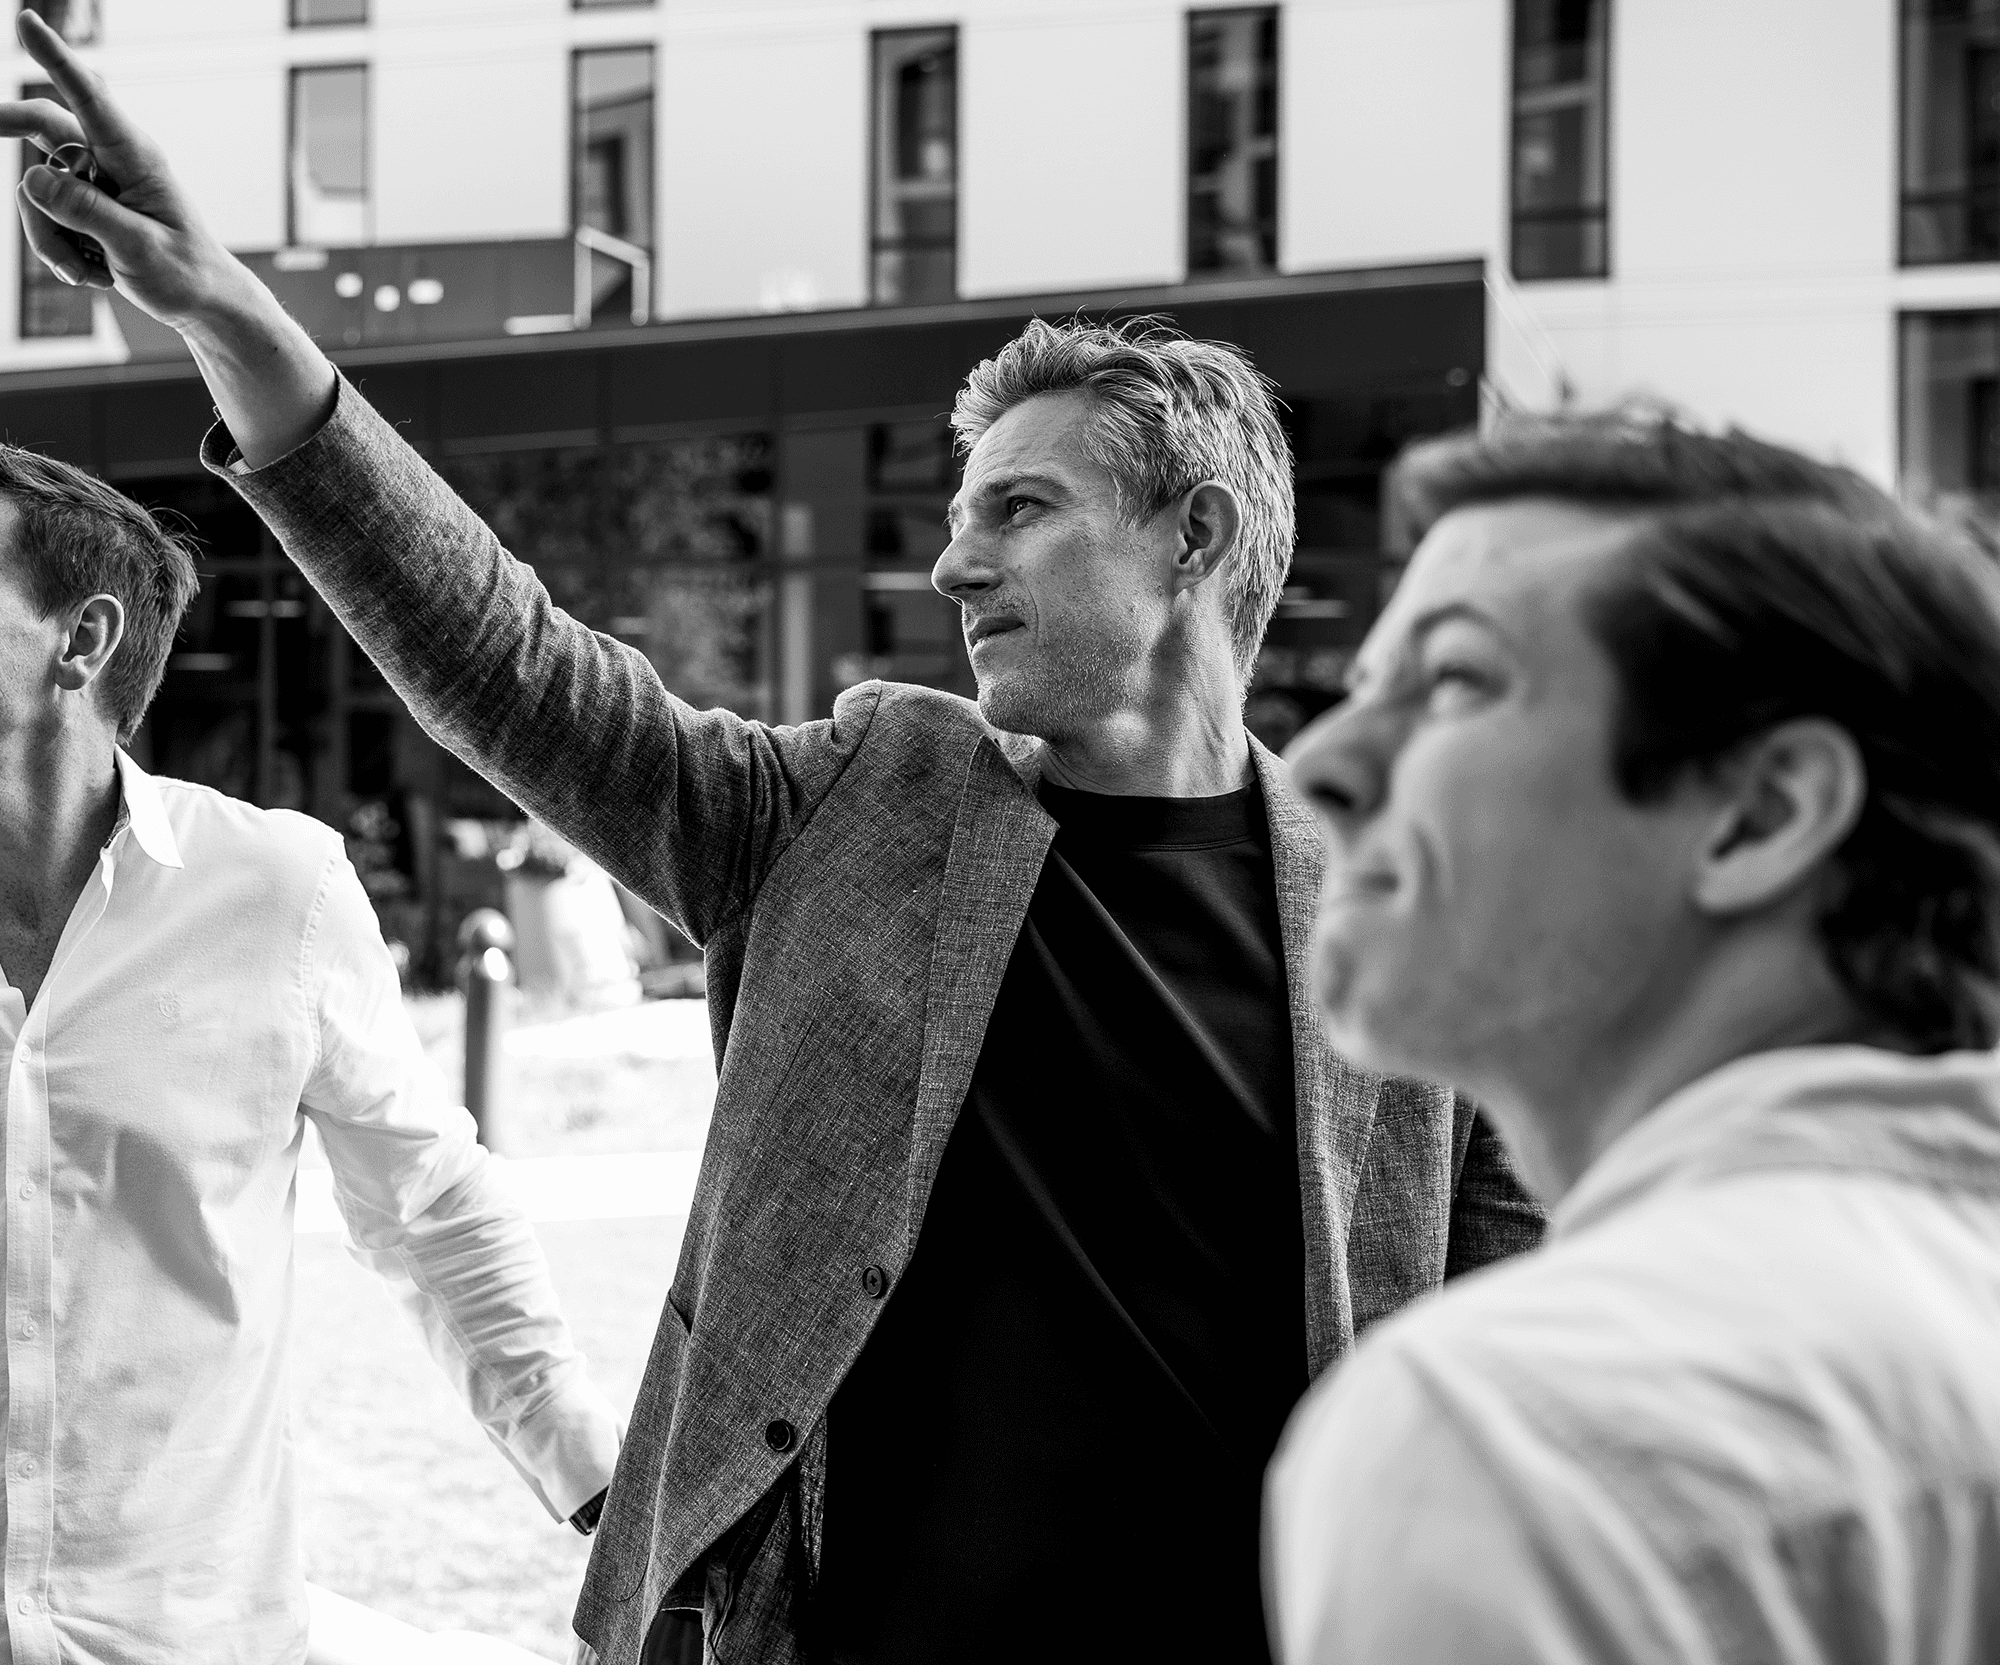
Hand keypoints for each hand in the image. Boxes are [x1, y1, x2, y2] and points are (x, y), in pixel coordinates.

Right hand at [0, 9, 260, 328]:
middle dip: (10, 126)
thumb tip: (31, 177)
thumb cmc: (185, 272)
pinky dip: (57, 250)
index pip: (91, 99)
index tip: (27, 21)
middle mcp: (112, 161)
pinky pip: (43, 217)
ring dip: (49, 237)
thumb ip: (87, 212)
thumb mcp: (139, 248)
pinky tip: (93, 274)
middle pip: (44, 124)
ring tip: (89, 273)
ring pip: (36, 189)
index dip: (57, 59)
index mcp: (137, 157)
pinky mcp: (84, 207)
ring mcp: (94, 183)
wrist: (200, 301)